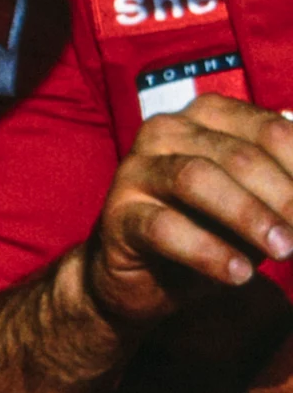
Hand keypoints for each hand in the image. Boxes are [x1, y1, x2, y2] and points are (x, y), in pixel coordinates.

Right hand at [71, 94, 292, 329]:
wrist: (144, 276)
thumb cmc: (212, 229)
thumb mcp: (261, 205)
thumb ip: (288, 189)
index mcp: (209, 116)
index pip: (272, 131)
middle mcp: (168, 130)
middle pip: (240, 155)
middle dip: (285, 198)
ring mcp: (136, 169)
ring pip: (197, 178)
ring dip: (249, 217)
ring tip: (282, 251)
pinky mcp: (117, 213)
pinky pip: (164, 227)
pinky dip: (208, 251)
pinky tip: (238, 273)